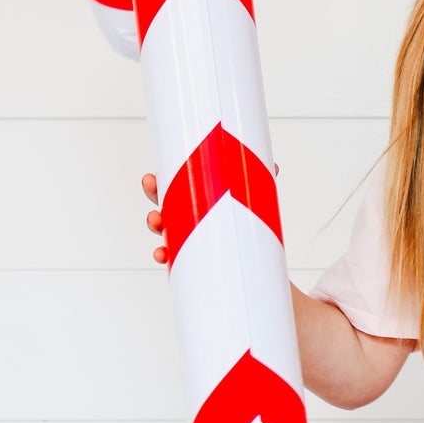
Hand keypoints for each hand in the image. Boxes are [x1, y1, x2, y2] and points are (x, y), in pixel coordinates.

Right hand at [142, 162, 277, 264]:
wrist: (255, 249)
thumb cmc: (245, 213)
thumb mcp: (251, 194)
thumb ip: (258, 179)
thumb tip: (272, 167)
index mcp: (194, 196)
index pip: (170, 187)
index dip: (156, 184)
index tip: (151, 179)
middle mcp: (187, 215)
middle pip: (162, 205)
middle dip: (153, 198)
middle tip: (153, 193)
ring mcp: (188, 235)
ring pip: (165, 230)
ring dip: (155, 226)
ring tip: (157, 222)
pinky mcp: (192, 254)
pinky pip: (175, 255)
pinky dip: (165, 255)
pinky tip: (162, 255)